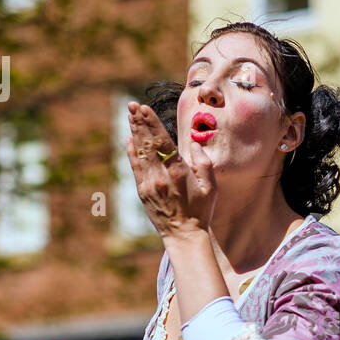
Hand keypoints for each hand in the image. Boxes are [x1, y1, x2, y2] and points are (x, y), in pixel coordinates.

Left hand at [125, 101, 216, 237]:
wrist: (183, 235)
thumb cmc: (200, 210)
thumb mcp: (211, 187)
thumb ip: (203, 164)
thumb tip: (194, 146)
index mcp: (177, 171)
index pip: (161, 141)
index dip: (151, 123)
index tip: (144, 108)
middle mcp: (160, 175)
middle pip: (147, 142)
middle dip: (139, 122)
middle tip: (132, 105)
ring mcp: (149, 183)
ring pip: (139, 152)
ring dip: (134, 132)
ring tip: (130, 115)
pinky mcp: (142, 191)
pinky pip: (135, 167)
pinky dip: (131, 151)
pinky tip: (129, 139)